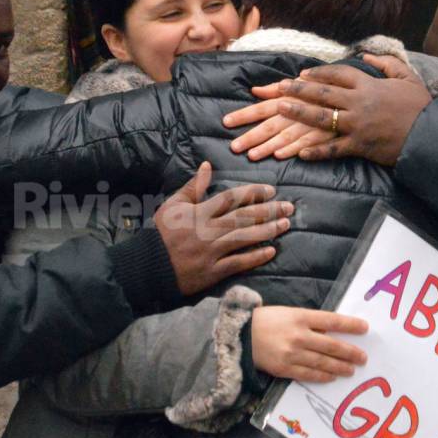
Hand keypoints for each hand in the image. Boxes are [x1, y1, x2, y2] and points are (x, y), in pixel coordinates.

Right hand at [155, 162, 293, 294]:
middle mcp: (207, 230)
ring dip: (267, 231)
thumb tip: (207, 165)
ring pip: (244, 238)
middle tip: (288, 207)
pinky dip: (255, 257)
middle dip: (268, 210)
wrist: (149, 266)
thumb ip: (192, 186)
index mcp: (199, 213)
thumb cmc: (161, 233)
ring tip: (285, 224)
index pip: (230, 198)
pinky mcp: (212, 272)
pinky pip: (238, 263)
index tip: (270, 190)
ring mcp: (211, 252)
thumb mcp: (173, 205)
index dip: (252, 192)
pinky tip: (272, 251)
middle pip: (243, 217)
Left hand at [224, 88, 337, 161]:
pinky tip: (282, 156)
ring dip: (269, 146)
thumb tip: (254, 90)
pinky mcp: (330, 137)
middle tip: (233, 147)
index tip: (226, 122)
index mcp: (291, 98)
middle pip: (271, 125)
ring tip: (252, 155)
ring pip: (288, 137)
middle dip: (251, 136)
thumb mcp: (302, 83)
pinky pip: (311, 144)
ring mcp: (315, 124)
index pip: (262, 107)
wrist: (367, 95)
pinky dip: (296, 149)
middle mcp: (300, 111)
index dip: (244, 114)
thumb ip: (277, 89)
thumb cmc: (329, 88)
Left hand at [225, 55, 430, 165]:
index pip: (337, 74)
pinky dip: (316, 151)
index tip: (301, 74)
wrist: (432, 135)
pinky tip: (299, 153)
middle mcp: (359, 102)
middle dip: (298, 89)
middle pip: (322, 93)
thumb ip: (386, 64)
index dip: (317, 73)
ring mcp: (357, 124)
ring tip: (279, 110)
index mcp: (369, 85)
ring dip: (298, 113)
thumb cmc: (420, 106)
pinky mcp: (360, 146)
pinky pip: (333, 149)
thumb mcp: (407, 77)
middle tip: (278, 88)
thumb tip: (367, 55)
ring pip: (321, 117)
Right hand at [250, 305, 367, 382]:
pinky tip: (332, 377)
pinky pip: (308, 374)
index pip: (331, 321)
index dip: (350, 325)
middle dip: (350, 352)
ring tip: (351, 370)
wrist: (240, 335)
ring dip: (340, 367)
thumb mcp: (289, 313)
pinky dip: (322, 376)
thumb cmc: (266, 320)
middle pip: (331, 345)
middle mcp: (298, 335)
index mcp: (300, 316)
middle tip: (363, 358)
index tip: (365, 328)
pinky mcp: (284, 368)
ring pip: (322, 362)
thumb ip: (309, 322)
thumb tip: (332, 331)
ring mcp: (292, 353)